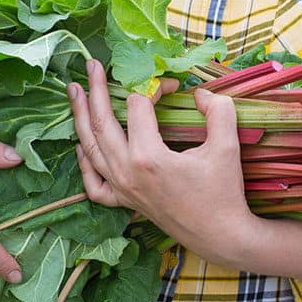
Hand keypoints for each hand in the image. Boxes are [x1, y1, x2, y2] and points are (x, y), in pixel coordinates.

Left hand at [67, 60, 257, 268]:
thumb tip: (201, 93)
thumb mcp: (227, 145)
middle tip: (91, 65)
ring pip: (90, 148)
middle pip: (103, 122)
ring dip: (80, 117)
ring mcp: (122, 189)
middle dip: (96, 90)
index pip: (140, 106)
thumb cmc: (224, 192)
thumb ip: (217, 110)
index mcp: (148, 157)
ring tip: (74, 91)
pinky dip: (83, 163)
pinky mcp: (125, 203)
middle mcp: (127, 172)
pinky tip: (80, 146)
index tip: (172, 84)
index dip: (154, 86)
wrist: (222, 236)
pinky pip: (94, 183)